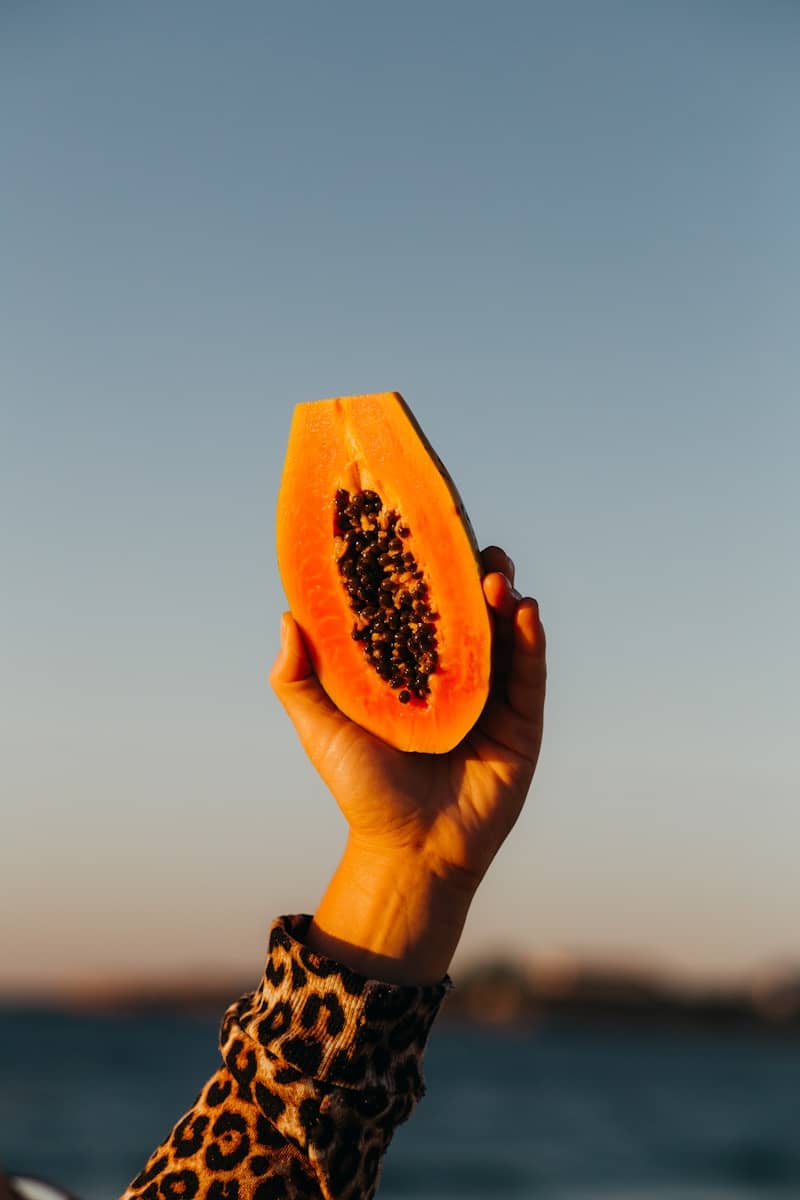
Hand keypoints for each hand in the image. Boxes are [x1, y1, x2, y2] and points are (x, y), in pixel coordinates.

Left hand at [270, 546, 545, 982]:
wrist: (411, 852)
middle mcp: (452, 673)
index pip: (417, 606)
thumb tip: (286, 614)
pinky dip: (531, 637)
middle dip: (469, 570)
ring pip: (503, 630)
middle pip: (466, 608)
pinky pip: (531, 671)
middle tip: (465, 541)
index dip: (419, 567)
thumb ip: (298, 678)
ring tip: (492, 573)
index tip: (416, 527)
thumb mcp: (321, 729)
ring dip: (502, 595)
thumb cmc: (362, 790)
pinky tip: (523, 608)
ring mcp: (491, 694)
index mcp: (409, 668)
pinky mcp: (523, 719)